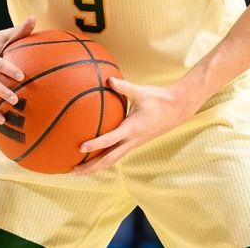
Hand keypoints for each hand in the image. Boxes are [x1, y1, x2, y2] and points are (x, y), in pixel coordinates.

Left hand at [73, 77, 201, 174]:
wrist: (177, 110)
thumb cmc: (159, 99)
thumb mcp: (141, 91)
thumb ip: (123, 86)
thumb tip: (108, 79)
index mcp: (132, 129)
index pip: (110, 139)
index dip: (95, 144)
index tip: (80, 148)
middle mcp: (132, 141)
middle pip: (108, 160)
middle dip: (90, 167)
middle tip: (72, 170)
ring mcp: (133, 144)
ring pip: (112, 160)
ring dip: (96, 167)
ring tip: (78, 170)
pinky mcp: (134, 144)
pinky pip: (116, 155)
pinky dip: (104, 159)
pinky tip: (94, 157)